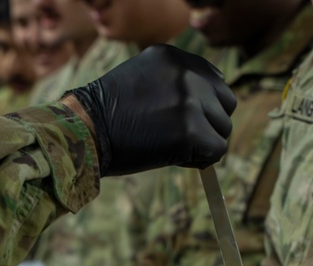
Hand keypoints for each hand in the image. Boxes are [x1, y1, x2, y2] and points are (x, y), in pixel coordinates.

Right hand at [65, 44, 235, 175]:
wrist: (87, 132)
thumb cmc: (108, 115)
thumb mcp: (142, 80)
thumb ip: (176, 83)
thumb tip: (210, 101)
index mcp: (174, 57)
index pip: (214, 81)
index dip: (204, 106)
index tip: (185, 119)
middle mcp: (186, 73)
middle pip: (226, 104)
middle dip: (209, 124)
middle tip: (180, 137)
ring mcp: (191, 101)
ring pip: (223, 129)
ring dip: (204, 143)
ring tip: (173, 146)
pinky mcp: (192, 131)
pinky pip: (217, 150)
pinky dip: (201, 161)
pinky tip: (176, 158)